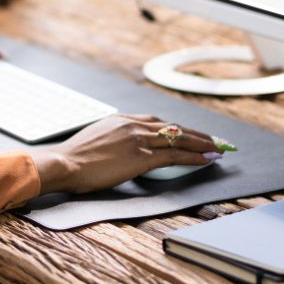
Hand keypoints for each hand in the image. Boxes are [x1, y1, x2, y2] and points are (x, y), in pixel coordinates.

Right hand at [30, 115, 222, 194]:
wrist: (65, 163)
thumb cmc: (74, 159)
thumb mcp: (95, 141)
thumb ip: (112, 140)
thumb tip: (119, 151)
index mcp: (121, 120)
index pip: (157, 122)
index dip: (177, 129)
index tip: (188, 133)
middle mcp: (133, 125)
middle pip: (173, 128)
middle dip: (197, 134)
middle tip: (215, 140)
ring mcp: (138, 140)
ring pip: (179, 139)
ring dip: (203, 144)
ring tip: (218, 149)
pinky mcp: (141, 157)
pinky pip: (175, 156)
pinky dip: (195, 157)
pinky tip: (207, 159)